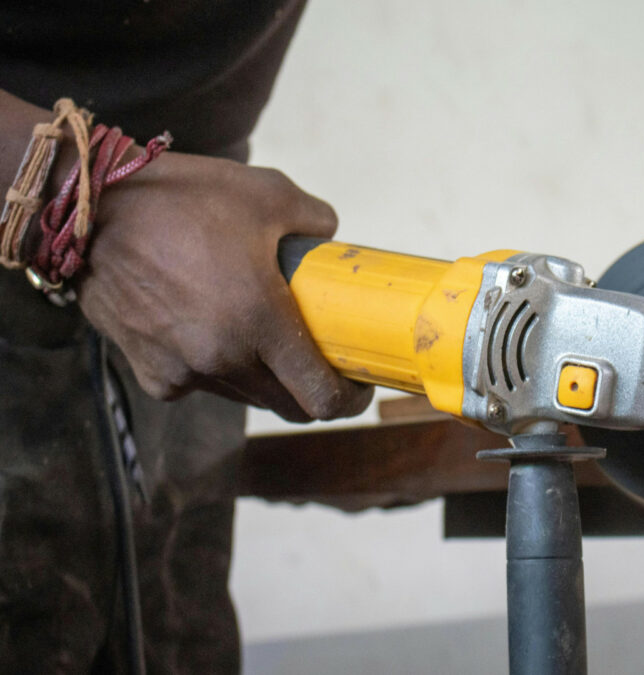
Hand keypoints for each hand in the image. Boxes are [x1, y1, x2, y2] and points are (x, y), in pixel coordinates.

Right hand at [76, 151, 372, 421]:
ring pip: (247, 396)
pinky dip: (221, 367)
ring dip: (266, 376)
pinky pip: (204, 384)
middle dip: (313, 391)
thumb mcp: (268, 193)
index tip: (360, 382)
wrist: (88, 211)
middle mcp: (223, 360)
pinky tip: (215, 327)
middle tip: (323, 359)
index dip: (349, 399)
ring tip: (265, 332)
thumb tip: (333, 240)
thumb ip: (316, 221)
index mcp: (259, 322)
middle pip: (289, 406)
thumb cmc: (182, 199)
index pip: (320, 397)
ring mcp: (184, 373)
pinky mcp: (153, 373)